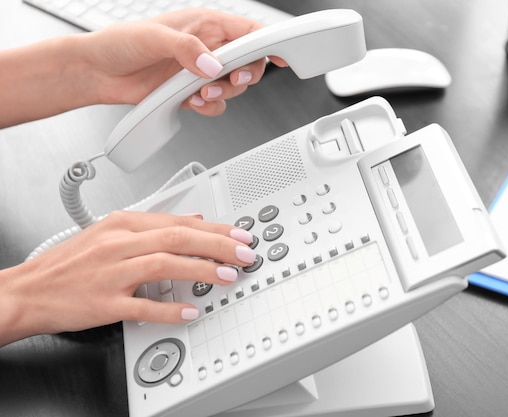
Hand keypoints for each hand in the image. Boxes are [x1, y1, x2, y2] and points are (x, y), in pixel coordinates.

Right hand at [0, 211, 256, 345]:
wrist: (28, 290)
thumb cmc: (70, 263)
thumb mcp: (110, 232)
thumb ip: (154, 225)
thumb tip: (194, 220)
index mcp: (121, 224)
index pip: (177, 221)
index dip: (214, 229)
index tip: (239, 235)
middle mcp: (117, 244)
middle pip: (176, 237)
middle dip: (217, 245)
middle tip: (244, 254)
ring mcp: (110, 273)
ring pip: (164, 265)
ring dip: (201, 270)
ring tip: (227, 276)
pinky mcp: (103, 303)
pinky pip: (141, 306)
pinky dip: (169, 309)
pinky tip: (190, 311)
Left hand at [80, 8, 284, 115]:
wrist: (98, 73)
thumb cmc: (119, 44)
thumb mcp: (154, 38)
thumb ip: (188, 49)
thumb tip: (213, 64)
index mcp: (204, 25)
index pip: (249, 30)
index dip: (270, 42)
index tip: (283, 55)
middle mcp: (207, 48)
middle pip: (248, 63)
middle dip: (244, 75)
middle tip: (230, 79)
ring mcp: (201, 72)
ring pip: (234, 87)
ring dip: (222, 93)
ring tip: (199, 92)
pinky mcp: (192, 93)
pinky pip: (216, 104)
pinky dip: (208, 107)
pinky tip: (191, 102)